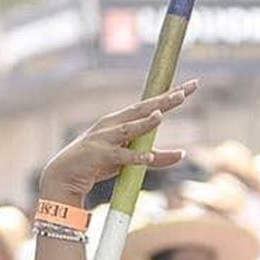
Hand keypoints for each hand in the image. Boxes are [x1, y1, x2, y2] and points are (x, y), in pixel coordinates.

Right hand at [39, 82, 196, 200]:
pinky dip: (134, 157)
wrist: (66, 174)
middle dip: (163, 101)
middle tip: (184, 93)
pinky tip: (147, 157)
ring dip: (145, 123)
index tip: (193, 85)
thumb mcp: (131, 158)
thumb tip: (182, 154)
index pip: (151, 104)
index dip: (170, 94)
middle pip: (142, 109)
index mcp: (122, 120)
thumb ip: (156, 157)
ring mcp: (106, 138)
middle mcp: (114, 124)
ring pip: (129, 129)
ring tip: (160, 116)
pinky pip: (120, 156)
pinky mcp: (99, 155)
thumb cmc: (100, 161)